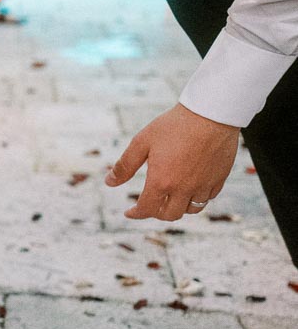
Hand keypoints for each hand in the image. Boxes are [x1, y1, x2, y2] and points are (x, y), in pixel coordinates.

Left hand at [106, 103, 240, 220]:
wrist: (211, 114)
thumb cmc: (173, 126)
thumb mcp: (142, 142)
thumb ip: (125, 165)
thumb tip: (109, 182)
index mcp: (162, 181)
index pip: (146, 209)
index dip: (135, 213)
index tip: (129, 212)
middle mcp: (184, 188)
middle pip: (170, 215)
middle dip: (156, 213)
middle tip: (149, 205)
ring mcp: (204, 185)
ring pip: (191, 209)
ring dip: (178, 208)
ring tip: (170, 198)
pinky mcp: (220, 178)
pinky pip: (208, 197)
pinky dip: (197, 198)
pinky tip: (190, 188)